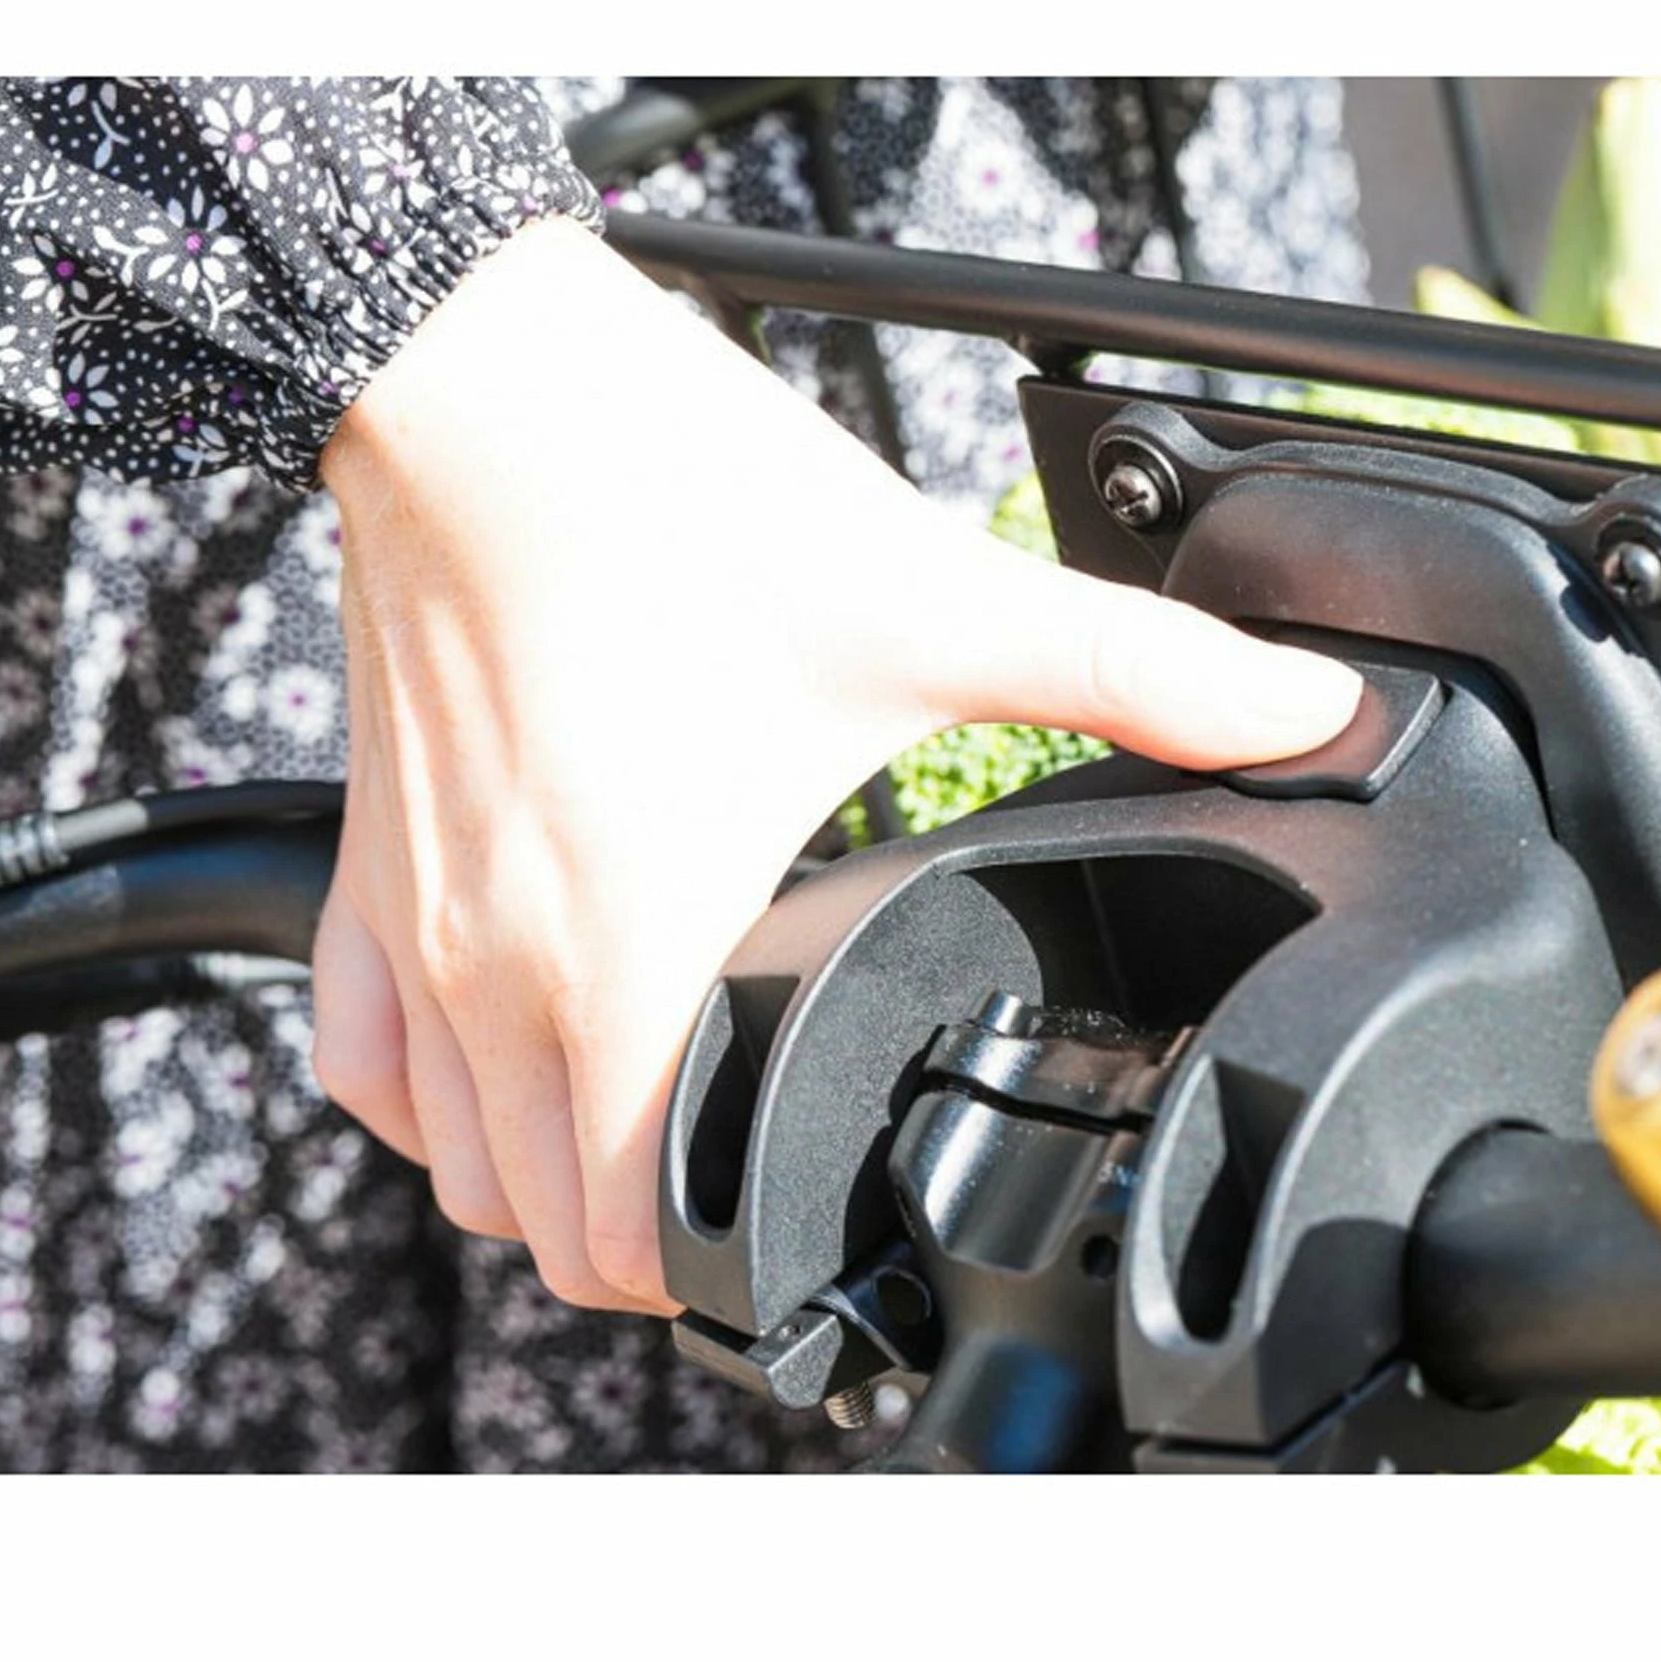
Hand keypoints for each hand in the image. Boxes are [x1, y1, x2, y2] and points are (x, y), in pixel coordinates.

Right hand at [310, 218, 1361, 1312]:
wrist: (483, 388)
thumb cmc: (666, 500)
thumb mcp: (930, 600)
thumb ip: (1141, 670)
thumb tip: (1305, 709)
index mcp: (630, 948)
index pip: (630, 1229)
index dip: (720, 1272)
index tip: (787, 1244)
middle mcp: (498, 972)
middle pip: (538, 1228)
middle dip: (645, 1246)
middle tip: (742, 1191)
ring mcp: (415, 926)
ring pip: (447, 1165)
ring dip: (542, 1184)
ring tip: (643, 1134)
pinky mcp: (368, 862)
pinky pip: (355, 1058)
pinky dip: (424, 1100)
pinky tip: (502, 1052)